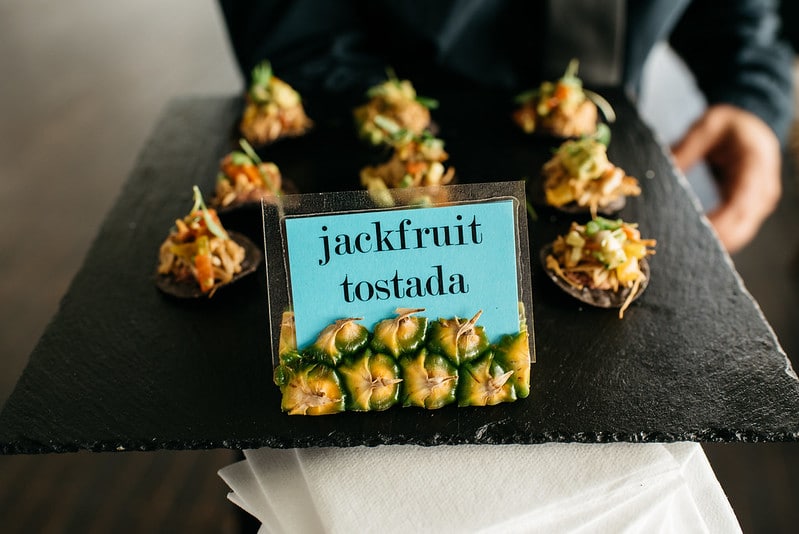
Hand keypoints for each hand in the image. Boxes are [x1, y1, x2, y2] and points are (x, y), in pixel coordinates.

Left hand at [671, 104, 781, 253]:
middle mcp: (763, 188)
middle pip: (742, 224)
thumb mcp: (708, 125)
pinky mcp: (751, 209)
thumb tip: (661, 170)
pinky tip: (695, 243)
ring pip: (741, 233)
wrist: (752, 128)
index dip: (720, 222)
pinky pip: (738, 230)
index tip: (696, 232)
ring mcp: (759, 201)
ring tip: (684, 249)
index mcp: (755, 165)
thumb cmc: (730, 126)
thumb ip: (686, 148)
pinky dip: (720, 239)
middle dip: (715, 239)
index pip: (740, 202)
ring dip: (717, 243)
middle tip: (681, 247)